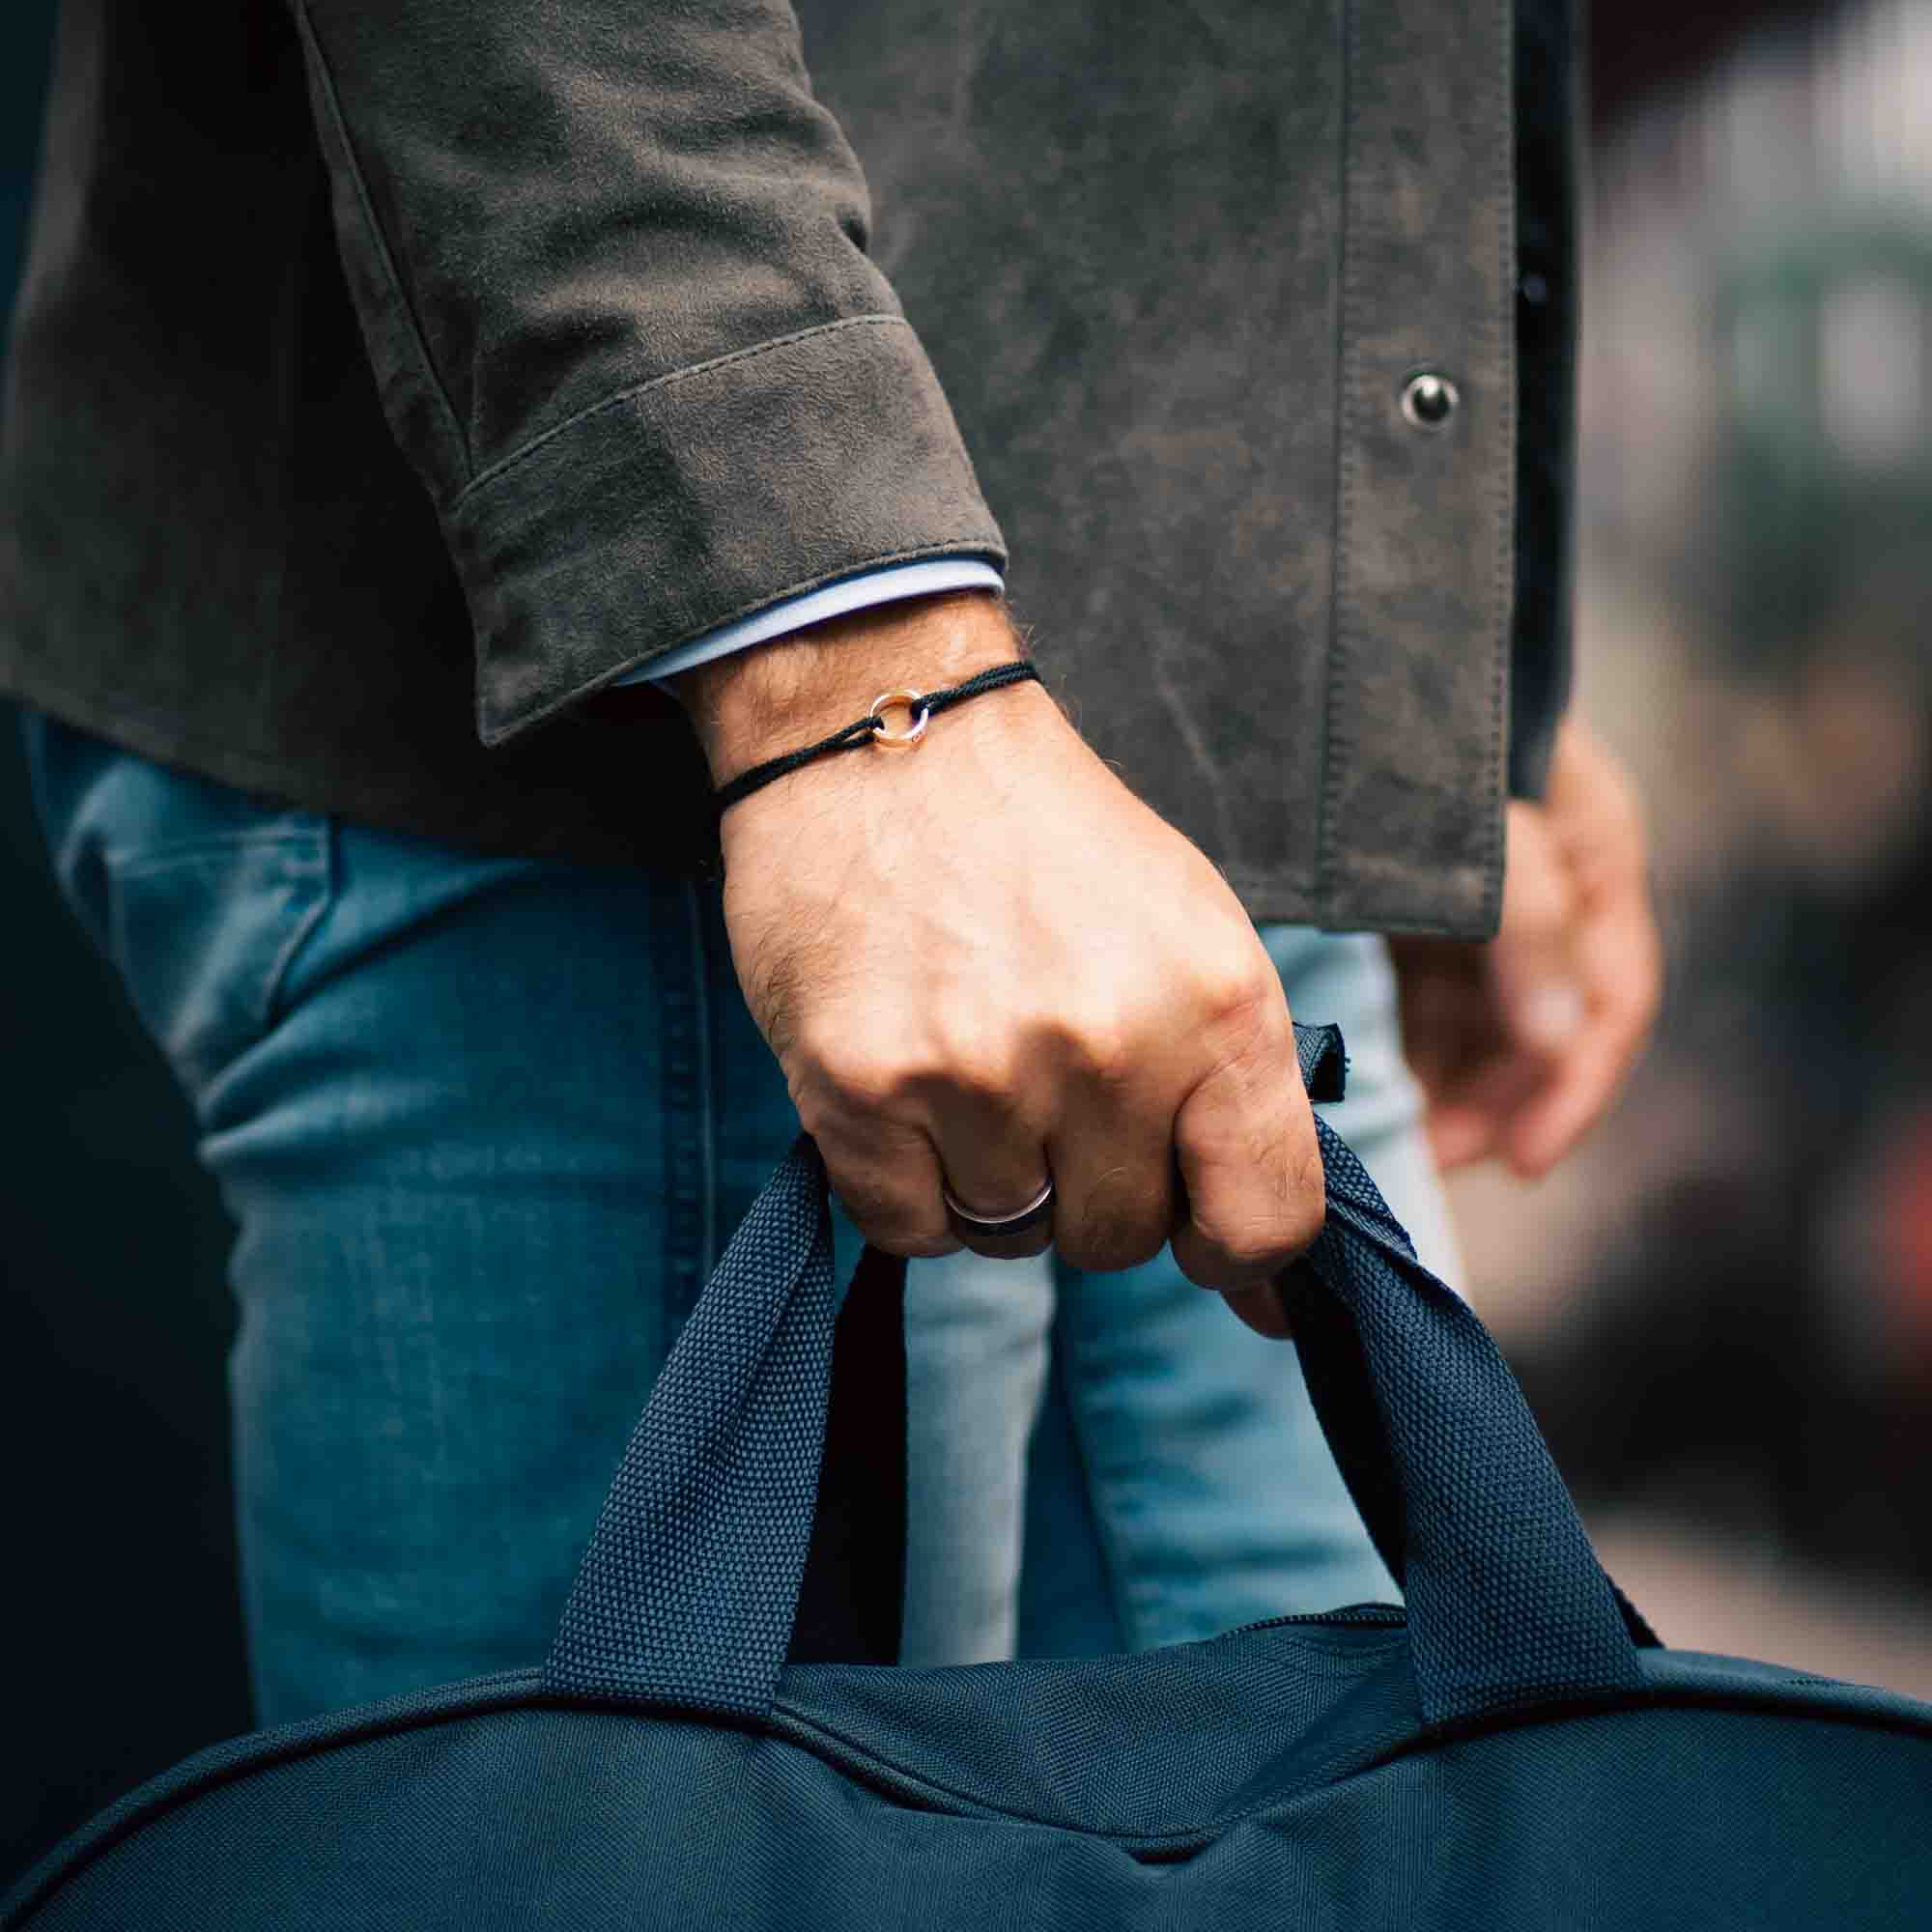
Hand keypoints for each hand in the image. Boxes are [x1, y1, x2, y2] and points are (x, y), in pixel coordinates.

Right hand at [668, 590, 1323, 1337]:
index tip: (1192, 1221)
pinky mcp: (862, 1089)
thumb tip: (1267, 1298)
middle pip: (1120, 1239)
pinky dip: (906, 1182)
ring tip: (969, 1054)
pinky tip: (905, 1081)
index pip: (1268, 1219)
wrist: (884, 731)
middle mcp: (1109, 1047)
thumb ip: (1238, 1105)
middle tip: (1045, 1077)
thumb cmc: (1048, 844)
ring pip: (1007, 1235)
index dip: (1231, 1246)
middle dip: (1088, 1184)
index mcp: (1217, 1004)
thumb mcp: (1193, 940)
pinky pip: (907, 1230)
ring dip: (990, 1174)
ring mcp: (980, 1072)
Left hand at [1387, 719, 1661, 1178]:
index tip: (1523, 1162)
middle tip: (1432, 1156)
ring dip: (1454, 1079)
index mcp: (1592, 848)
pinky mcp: (1421, 892)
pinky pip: (1432, 989)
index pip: (1613, 995)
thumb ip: (1524, 920)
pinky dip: (1413, 1039)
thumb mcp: (1479, 822)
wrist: (1327, 645)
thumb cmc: (1407, 724)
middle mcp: (1551, 874)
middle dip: (1498, 1097)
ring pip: (1486, 1012)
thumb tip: (1560, 1042)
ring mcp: (1485, 885)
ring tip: (1401, 1134)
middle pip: (1546, 1017)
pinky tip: (1376, 1082)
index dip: (1574, 1086)